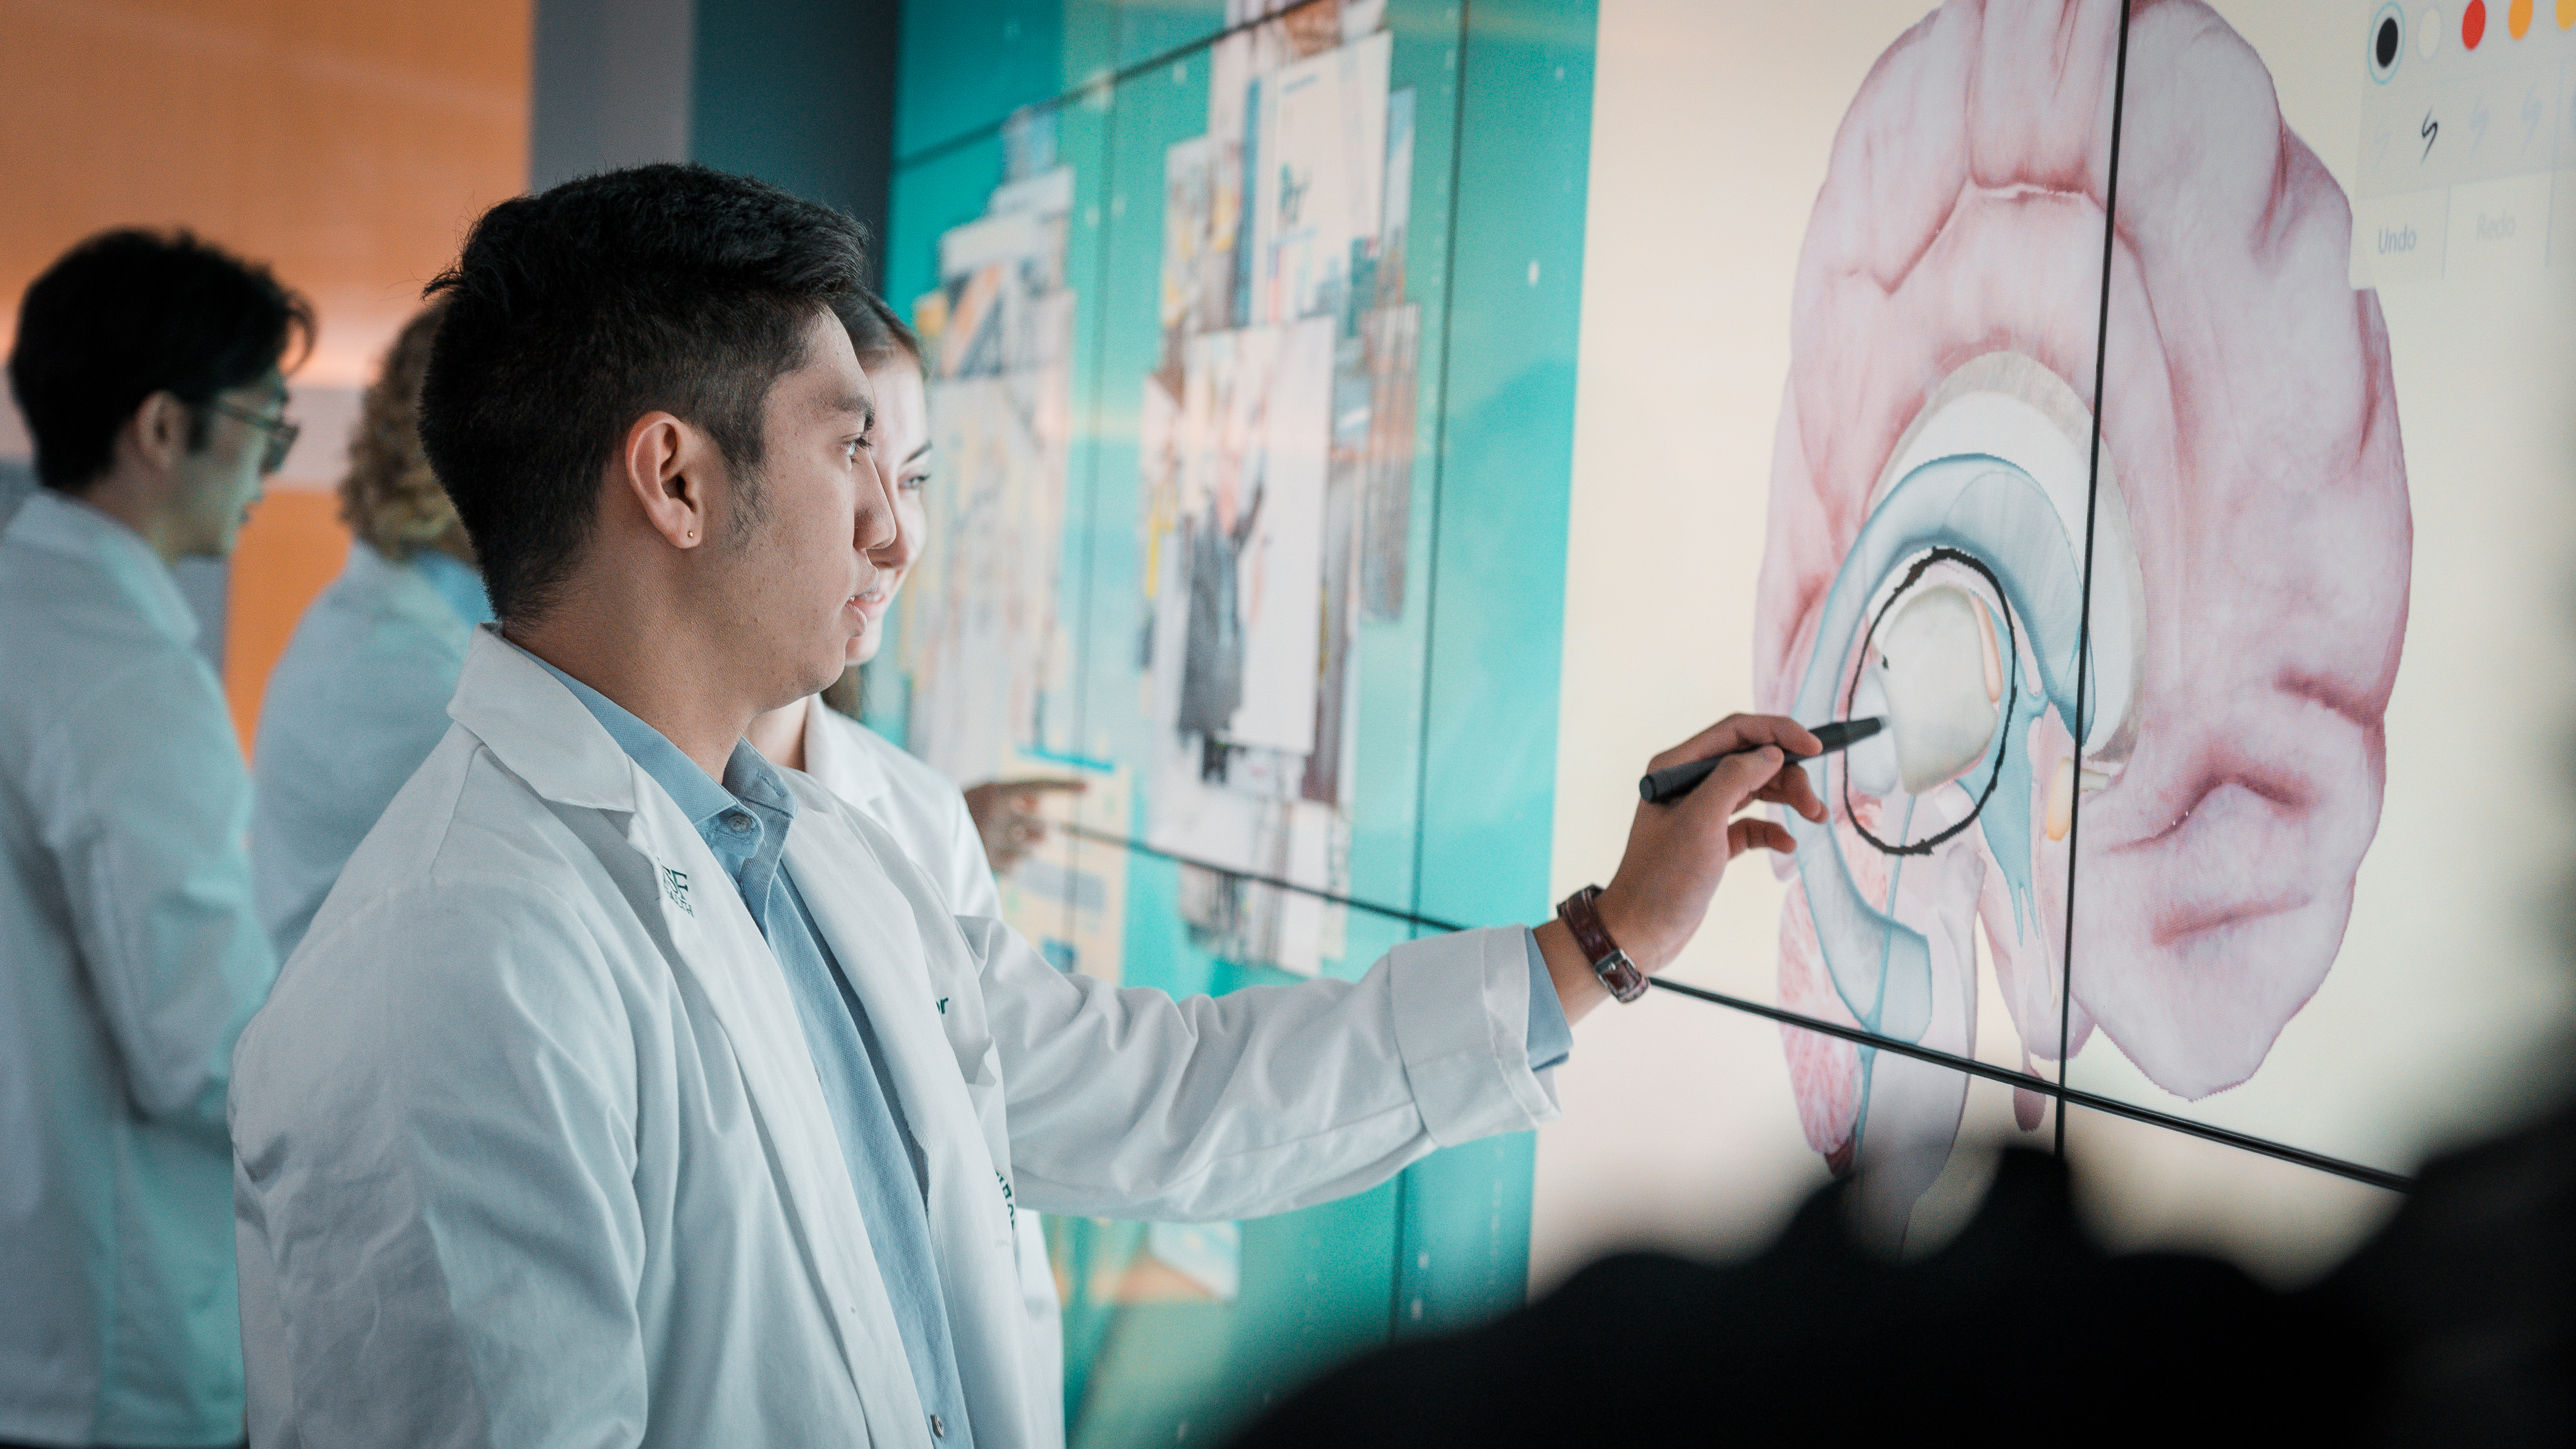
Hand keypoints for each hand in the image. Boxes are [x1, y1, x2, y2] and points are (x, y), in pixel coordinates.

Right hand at [962, 777, 1087, 874]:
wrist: (929, 828)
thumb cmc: (968, 808)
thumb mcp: (988, 793)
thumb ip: (1018, 796)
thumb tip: (1044, 806)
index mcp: (996, 792)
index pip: (1037, 786)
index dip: (1064, 786)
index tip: (1090, 787)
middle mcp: (995, 814)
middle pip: (1043, 826)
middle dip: (1044, 830)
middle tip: (1038, 830)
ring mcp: (991, 840)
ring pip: (1032, 850)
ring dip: (1028, 847)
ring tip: (1012, 842)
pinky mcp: (986, 863)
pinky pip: (1017, 867)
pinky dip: (1013, 863)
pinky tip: (999, 855)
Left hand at [1535, 714, 1824, 1021]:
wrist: (1641, 931)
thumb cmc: (1661, 878)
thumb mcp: (1700, 822)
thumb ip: (1734, 779)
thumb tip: (1771, 752)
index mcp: (1676, 767)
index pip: (1735, 731)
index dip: (1778, 733)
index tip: (1814, 746)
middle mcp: (1688, 783)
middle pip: (1750, 760)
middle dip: (1788, 775)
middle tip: (1813, 803)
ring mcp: (1701, 813)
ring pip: (1755, 791)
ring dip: (1787, 799)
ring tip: (1815, 816)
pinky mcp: (1712, 842)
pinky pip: (1751, 825)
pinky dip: (1772, 831)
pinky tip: (1787, 845)